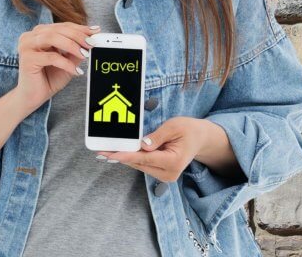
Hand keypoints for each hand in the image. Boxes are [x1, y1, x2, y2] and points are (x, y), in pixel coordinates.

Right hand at [14, 23, 99, 110]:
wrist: (33, 97)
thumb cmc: (48, 78)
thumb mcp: (68, 61)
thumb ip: (76, 50)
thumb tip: (91, 40)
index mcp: (40, 33)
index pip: (62, 26)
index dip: (80, 28)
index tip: (95, 31)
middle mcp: (30, 37)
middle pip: (58, 30)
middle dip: (78, 36)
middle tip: (91, 43)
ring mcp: (26, 46)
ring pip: (52, 38)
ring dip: (72, 46)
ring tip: (85, 54)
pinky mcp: (27, 59)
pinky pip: (51, 57)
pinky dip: (66, 63)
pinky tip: (76, 71)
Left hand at [96, 116, 233, 181]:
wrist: (200, 139)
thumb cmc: (189, 130)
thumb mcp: (174, 126)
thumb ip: (157, 137)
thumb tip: (141, 145)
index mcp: (174, 161)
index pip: (144, 159)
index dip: (125, 156)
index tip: (110, 155)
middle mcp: (169, 173)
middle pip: (138, 164)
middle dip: (120, 156)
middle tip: (101, 149)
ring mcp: (165, 175)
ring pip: (138, 165)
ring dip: (124, 157)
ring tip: (107, 149)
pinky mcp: (160, 173)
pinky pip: (142, 165)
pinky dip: (132, 157)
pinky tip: (120, 151)